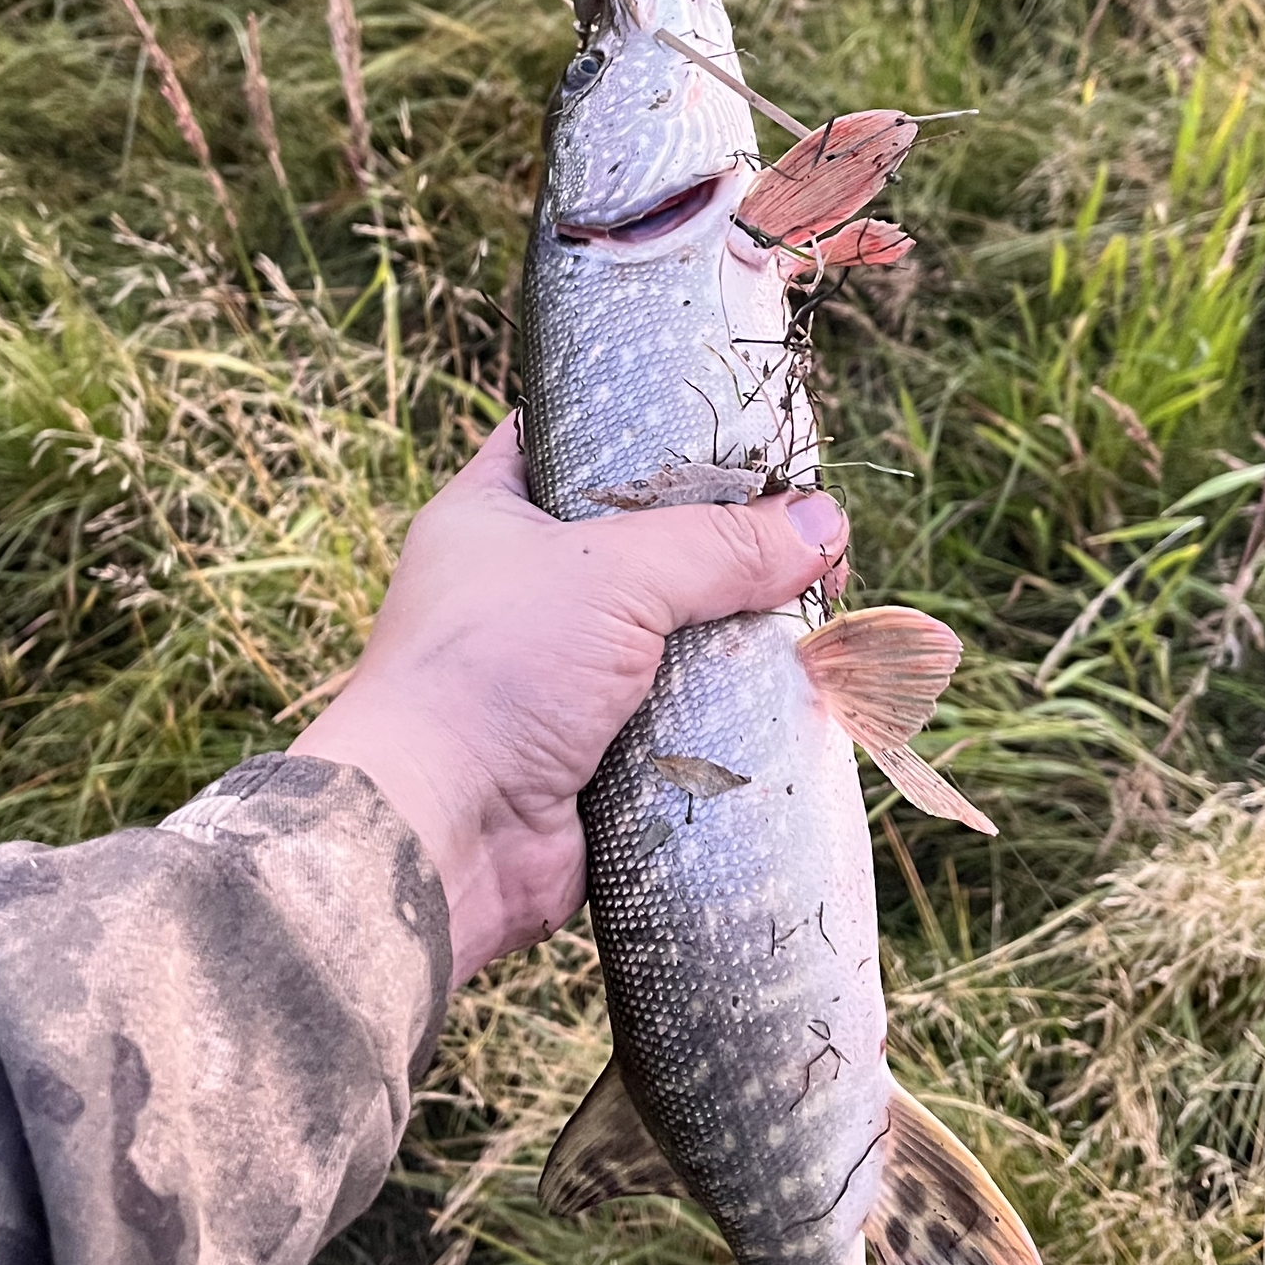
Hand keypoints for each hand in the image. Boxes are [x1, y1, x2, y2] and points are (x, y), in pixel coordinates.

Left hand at [293, 417, 847, 984]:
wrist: (439, 834)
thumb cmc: (492, 671)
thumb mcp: (609, 573)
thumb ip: (719, 544)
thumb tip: (825, 525)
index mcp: (493, 514)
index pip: (573, 441)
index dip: (650, 430)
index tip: (735, 432)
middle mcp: (522, 589)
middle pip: (647, 544)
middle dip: (724, 544)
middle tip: (807, 535)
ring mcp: (560, 675)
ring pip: (674, 635)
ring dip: (737, 634)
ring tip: (817, 613)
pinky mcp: (597, 752)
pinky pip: (681, 716)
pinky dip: (729, 711)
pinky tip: (794, 693)